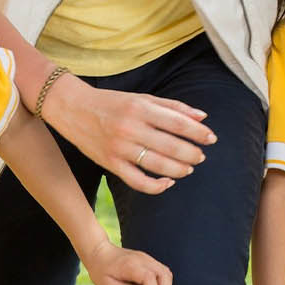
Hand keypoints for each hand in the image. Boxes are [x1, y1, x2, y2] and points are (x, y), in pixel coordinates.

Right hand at [45, 77, 213, 195]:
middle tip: (201, 156)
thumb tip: (202, 117)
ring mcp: (119, 148)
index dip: (198, 133)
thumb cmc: (112, 102)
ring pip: (157, 165)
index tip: (211, 138)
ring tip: (189, 168)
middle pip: (171, 146)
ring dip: (179, 169)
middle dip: (192, 154)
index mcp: (140, 108)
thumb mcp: (142, 98)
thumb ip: (173, 107)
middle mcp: (130, 128)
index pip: (178, 123)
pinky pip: (138, 182)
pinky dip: (156, 186)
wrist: (72, 108)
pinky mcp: (110, 164)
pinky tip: (167, 183)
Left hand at [82, 239, 171, 284]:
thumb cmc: (101, 271)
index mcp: (130, 266)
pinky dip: (164, 283)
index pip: (149, 277)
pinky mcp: (148, 260)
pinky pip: (162, 271)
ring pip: (166, 272)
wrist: (99, 252)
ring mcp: (146, 258)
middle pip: (163, 273)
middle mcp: (142, 260)